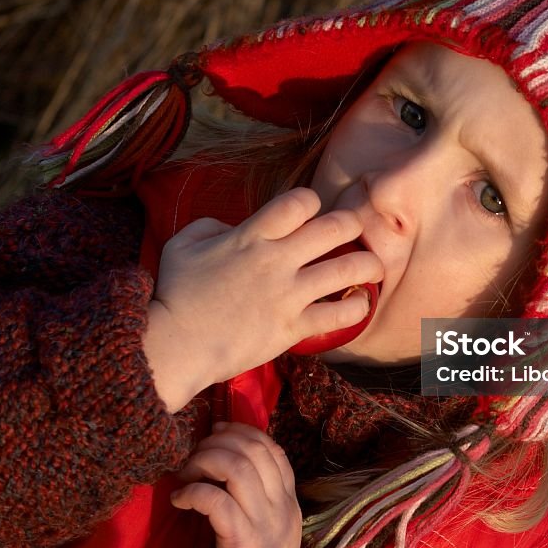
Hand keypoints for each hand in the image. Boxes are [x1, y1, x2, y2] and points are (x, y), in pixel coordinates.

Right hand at [144, 187, 382, 409]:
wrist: (175, 346)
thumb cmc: (175, 294)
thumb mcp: (182, 245)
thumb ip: (212, 226)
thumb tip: (237, 227)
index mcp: (250, 235)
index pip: (299, 202)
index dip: (311, 201)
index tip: (310, 213)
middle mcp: (276, 260)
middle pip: (335, 227)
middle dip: (352, 224)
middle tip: (353, 232)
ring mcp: (288, 295)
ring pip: (349, 268)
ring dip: (369, 264)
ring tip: (372, 267)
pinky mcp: (293, 328)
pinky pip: (340, 314)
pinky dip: (358, 308)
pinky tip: (359, 304)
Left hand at [170, 422, 301, 547]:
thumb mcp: (262, 533)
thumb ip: (254, 499)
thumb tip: (226, 460)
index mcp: (290, 505)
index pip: (273, 449)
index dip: (242, 431)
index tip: (215, 431)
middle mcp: (284, 511)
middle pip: (254, 450)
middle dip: (217, 443)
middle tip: (192, 456)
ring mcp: (266, 527)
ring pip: (237, 468)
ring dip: (203, 462)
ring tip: (184, 476)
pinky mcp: (243, 545)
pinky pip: (217, 501)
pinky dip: (193, 492)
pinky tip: (179, 501)